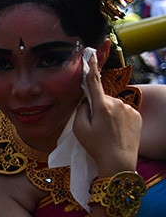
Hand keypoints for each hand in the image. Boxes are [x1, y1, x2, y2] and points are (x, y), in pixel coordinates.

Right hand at [72, 51, 141, 176]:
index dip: (91, 67)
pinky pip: (124, 112)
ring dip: (109, 114)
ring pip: (114, 105)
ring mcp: (129, 109)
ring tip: (108, 132)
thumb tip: (87, 101)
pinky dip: (119, 118)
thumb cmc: (96, 147)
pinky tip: (117, 131)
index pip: (94, 82)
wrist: (119, 162)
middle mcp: (117, 104)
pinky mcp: (137, 115)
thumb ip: (81, 110)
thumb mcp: (79, 130)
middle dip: (98, 107)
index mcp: (102, 106)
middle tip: (95, 127)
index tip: (90, 54)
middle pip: (103, 99)